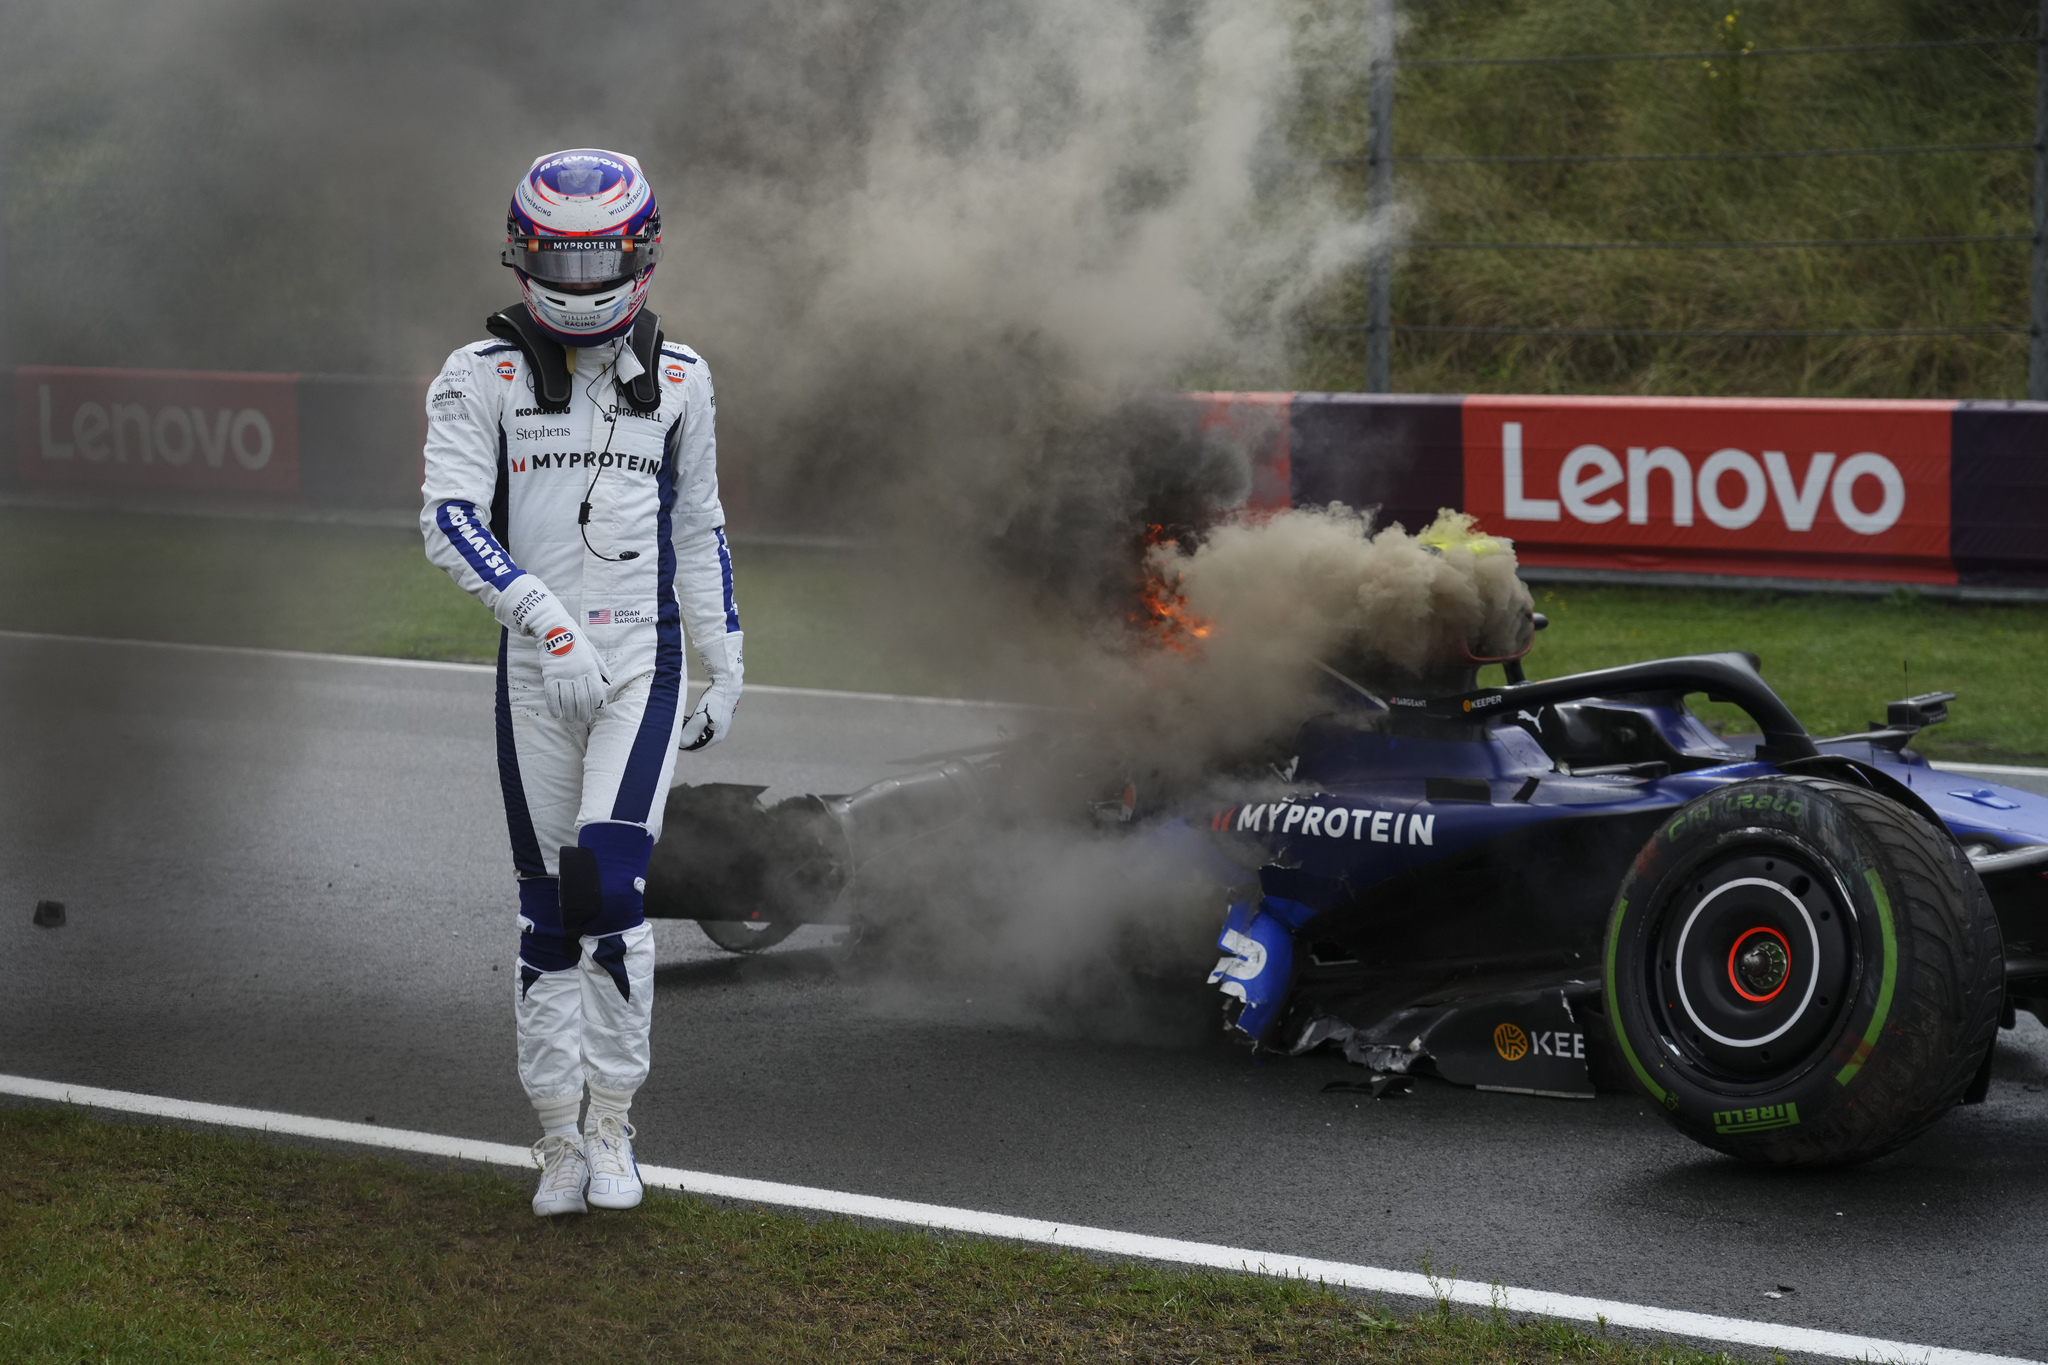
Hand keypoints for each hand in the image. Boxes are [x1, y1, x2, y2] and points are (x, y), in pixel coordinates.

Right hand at [537, 623, 610, 725]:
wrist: (555, 630)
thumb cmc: (576, 642)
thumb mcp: (592, 653)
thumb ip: (600, 668)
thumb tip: (608, 681)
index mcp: (590, 668)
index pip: (597, 691)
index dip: (599, 704)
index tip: (599, 713)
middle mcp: (578, 673)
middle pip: (582, 699)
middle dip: (584, 712)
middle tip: (584, 720)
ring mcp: (563, 674)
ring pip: (567, 699)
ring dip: (569, 712)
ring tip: (571, 720)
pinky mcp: (549, 674)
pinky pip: (552, 694)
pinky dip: (554, 706)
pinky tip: (557, 715)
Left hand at [678, 631, 742, 750]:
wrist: (727, 685)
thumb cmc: (714, 701)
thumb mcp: (700, 717)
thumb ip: (691, 731)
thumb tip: (681, 744)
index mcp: (716, 736)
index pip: (696, 747)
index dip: (683, 745)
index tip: (671, 739)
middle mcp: (718, 733)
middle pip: (697, 740)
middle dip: (685, 737)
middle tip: (672, 731)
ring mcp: (718, 725)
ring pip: (699, 732)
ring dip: (688, 730)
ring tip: (677, 724)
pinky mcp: (716, 718)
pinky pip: (701, 725)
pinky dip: (692, 724)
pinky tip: (685, 719)